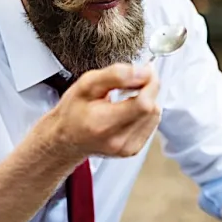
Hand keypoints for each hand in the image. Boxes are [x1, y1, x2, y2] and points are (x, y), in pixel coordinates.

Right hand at [45, 63, 160, 159]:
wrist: (66, 138)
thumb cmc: (73, 112)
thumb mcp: (86, 84)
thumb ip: (115, 75)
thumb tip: (142, 72)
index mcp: (103, 123)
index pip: (143, 104)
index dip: (149, 84)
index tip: (146, 71)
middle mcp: (117, 140)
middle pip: (151, 109)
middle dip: (148, 90)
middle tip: (134, 82)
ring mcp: (126, 148)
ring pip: (154, 116)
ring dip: (146, 101)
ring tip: (126, 98)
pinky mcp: (133, 150)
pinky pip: (151, 125)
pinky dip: (144, 113)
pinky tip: (128, 110)